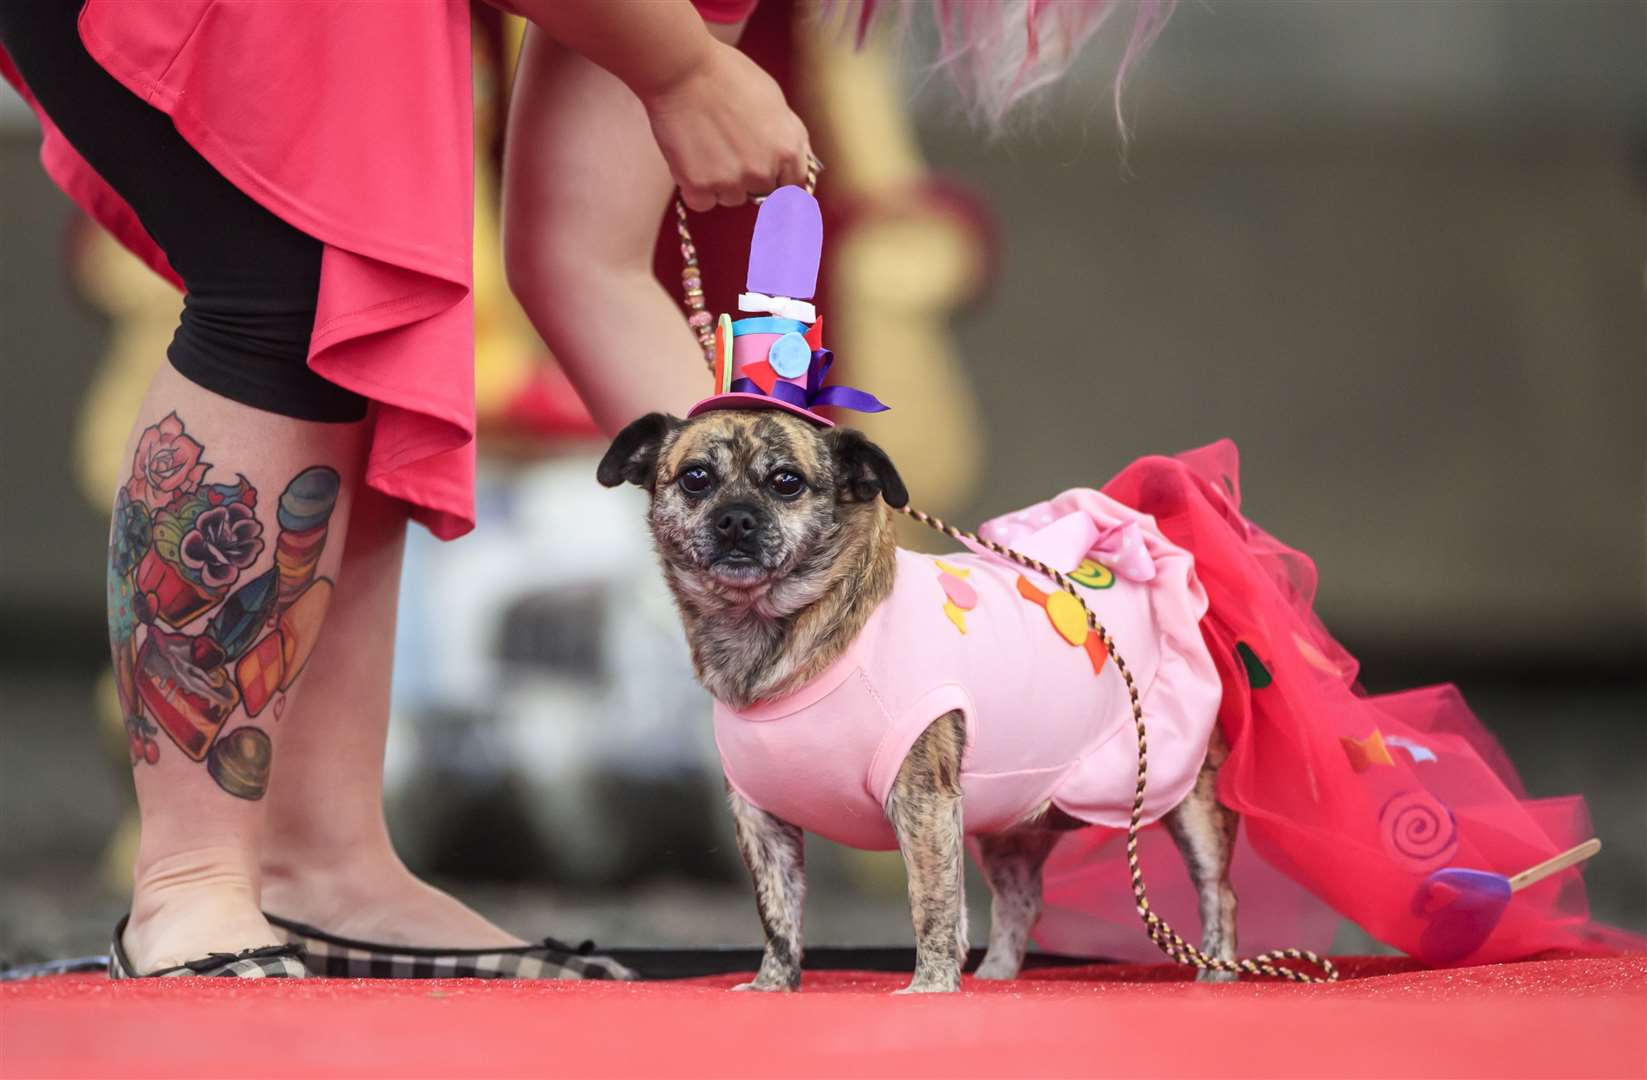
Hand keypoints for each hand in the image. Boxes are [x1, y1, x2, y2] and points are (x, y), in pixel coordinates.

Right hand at [641, 40, 811, 211]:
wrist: (682, 69)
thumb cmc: (728, 75)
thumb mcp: (775, 100)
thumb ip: (789, 136)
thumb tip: (799, 162)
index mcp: (787, 148)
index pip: (794, 185)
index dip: (779, 179)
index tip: (769, 177)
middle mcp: (763, 170)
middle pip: (761, 193)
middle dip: (749, 177)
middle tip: (728, 148)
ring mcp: (731, 181)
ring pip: (731, 198)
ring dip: (721, 182)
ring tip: (707, 146)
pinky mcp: (699, 186)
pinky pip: (703, 202)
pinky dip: (696, 188)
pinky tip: (691, 159)